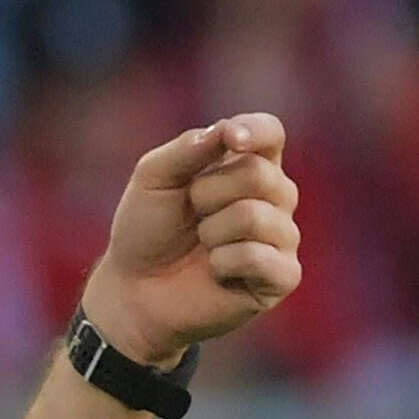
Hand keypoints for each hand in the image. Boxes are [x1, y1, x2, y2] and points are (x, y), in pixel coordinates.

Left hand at [82, 113, 302, 366]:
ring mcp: (282, 237)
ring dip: (212, 231)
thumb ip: (188, 148)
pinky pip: (259, 257)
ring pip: (254, 216)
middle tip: (192, 215)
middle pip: (258, 173)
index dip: (256, 130)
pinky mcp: (282, 277)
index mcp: (248, 163)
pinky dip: (224, 262)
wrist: (136, 288)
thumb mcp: (154, 177)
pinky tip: (216, 271)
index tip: (231, 139)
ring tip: (203, 245)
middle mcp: (274, 197)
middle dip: (207, 194)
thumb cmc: (147, 229)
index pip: (271, 133)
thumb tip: (229, 131)